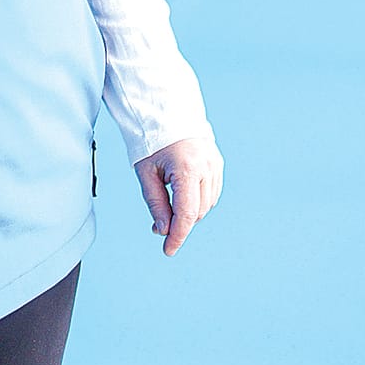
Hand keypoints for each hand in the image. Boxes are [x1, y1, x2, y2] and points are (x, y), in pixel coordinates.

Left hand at [133, 136, 223, 256]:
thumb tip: (164, 231)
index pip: (187, 214)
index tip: (168, 251)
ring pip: (207, 204)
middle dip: (180, 223)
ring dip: (190, 213)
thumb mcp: (147, 174)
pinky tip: (183, 196)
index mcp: (187, 169)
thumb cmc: (153, 142)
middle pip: (198, 212)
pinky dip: (198, 201)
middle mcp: (206, 167)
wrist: (167, 113)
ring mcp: (215, 164)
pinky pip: (211, 192)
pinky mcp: (217, 163)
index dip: (178, 236)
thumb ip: (156, 204)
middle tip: (158, 224)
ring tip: (168, 205)